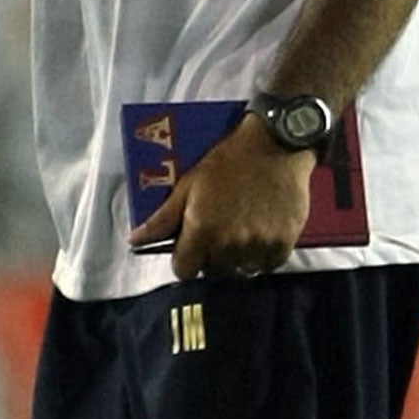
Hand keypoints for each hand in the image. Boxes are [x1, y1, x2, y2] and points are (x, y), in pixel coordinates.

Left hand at [126, 114, 315, 280]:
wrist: (274, 147)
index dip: (183, 260)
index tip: (187, 248)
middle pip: (213, 271)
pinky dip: (261, 255)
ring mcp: (258, 245)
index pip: (184, 270)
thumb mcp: (188, 184)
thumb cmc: (228, 161)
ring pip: (241, 270)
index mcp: (202, 229)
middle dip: (209, 256)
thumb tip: (135, 240)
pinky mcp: (283, 244)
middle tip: (214, 231)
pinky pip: (268, 265)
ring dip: (236, 257)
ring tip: (238, 230)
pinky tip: (258, 233)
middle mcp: (230, 243)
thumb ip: (162, 219)